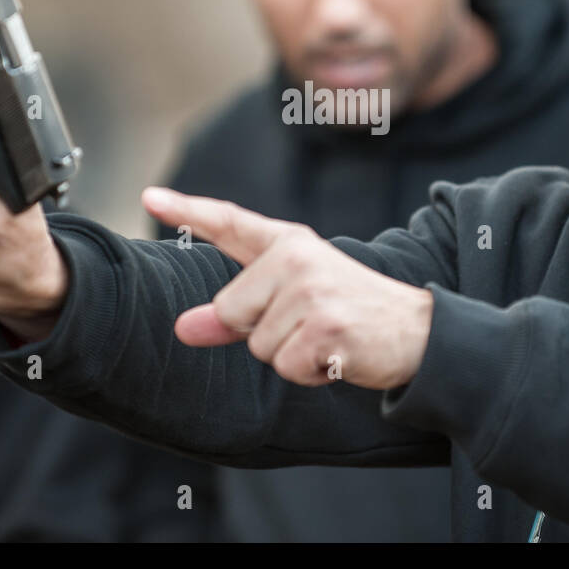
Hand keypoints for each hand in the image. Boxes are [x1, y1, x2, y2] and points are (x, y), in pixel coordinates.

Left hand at [143, 187, 432, 388]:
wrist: (419, 331)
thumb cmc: (349, 314)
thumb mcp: (292, 303)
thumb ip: (235, 313)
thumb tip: (181, 329)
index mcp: (289, 243)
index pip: (230, 222)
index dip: (187, 209)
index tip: (148, 196)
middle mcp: (297, 257)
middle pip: (232, 311)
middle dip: (262, 332)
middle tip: (310, 324)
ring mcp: (312, 289)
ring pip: (258, 345)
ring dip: (289, 356)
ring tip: (326, 339)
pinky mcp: (326, 324)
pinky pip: (286, 366)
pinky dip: (309, 373)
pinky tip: (336, 355)